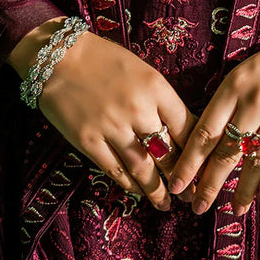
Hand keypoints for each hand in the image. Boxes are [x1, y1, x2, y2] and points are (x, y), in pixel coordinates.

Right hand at [7, 18, 196, 209]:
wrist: (57, 56)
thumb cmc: (102, 58)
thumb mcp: (141, 70)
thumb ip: (159, 97)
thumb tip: (178, 128)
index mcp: (155, 87)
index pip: (187, 126)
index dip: (196, 150)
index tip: (202, 164)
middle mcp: (138, 109)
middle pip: (169, 152)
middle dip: (182, 177)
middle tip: (190, 193)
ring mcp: (112, 128)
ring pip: (144, 169)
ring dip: (158, 191)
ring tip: (167, 203)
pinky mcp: (89, 141)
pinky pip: (116, 171)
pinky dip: (130, 185)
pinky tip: (139, 192)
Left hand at [168, 6, 259, 216]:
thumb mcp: (249, 69)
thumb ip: (230, 99)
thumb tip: (207, 139)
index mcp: (235, 83)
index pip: (205, 130)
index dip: (189, 162)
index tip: (177, 184)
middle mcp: (257, 99)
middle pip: (226, 151)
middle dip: (209, 184)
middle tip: (197, 207)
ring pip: (256, 162)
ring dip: (242, 191)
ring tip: (233, 210)